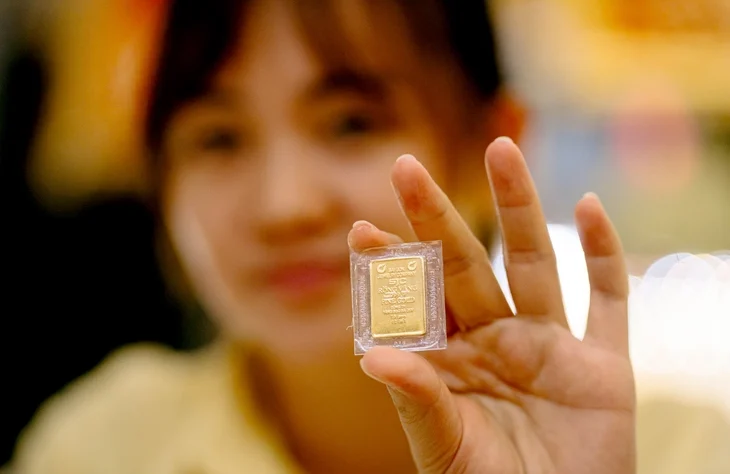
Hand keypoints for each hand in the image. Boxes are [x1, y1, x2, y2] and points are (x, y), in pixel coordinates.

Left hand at [348, 138, 634, 472]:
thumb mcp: (446, 448)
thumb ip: (417, 400)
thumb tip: (372, 357)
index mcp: (451, 362)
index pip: (416, 301)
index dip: (390, 265)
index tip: (360, 229)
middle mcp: (496, 342)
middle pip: (465, 266)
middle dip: (436, 217)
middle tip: (404, 167)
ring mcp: (550, 347)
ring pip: (534, 263)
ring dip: (519, 207)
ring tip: (500, 148)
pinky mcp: (603, 365)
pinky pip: (608, 299)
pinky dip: (604, 254)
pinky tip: (588, 207)